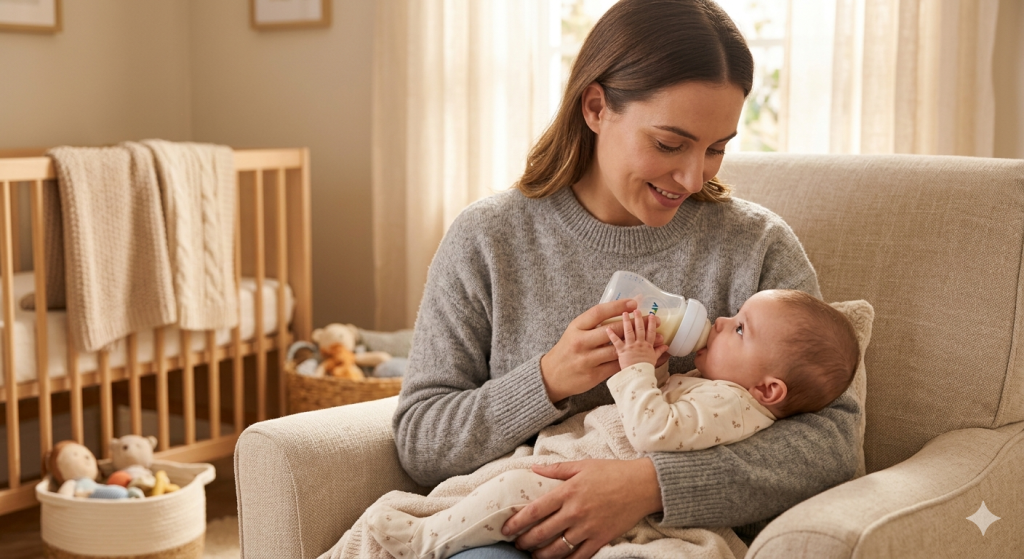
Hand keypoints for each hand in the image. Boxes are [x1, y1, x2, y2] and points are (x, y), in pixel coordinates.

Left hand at [502, 458, 662, 557]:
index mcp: (567, 491)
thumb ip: (556, 469)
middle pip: (542, 533)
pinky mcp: (601, 539)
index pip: (534, 511)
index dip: (517, 522)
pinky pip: (579, 557)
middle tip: (517, 544)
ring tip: (533, 556)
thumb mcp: (583, 465)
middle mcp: (575, 512)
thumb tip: (533, 468)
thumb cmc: (612, 472)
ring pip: (557, 549)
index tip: (506, 529)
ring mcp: (588, 528)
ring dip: (541, 555)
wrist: (643, 485)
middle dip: (525, 542)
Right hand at [540, 300, 663, 403]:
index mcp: (576, 327)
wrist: (551, 376)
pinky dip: (633, 360)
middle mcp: (581, 342)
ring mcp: (587, 359)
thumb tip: (620, 311)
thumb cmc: (567, 350)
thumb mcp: (575, 331)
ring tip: (656, 337)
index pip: (599, 312)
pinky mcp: (594, 374)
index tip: (634, 302)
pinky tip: (646, 356)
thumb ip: (593, 324)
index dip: (618, 306)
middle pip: (612, 330)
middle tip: (652, 319)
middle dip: (635, 324)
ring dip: (639, 344)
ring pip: (617, 349)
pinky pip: (617, 366)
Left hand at [606, 311, 668, 369]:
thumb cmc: (646, 369)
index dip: (651, 323)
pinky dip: (611, 335)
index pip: (651, 332)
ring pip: (629, 332)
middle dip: (638, 318)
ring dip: (626, 322)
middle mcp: (640, 344)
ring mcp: (630, 347)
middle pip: (640, 329)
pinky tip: (607, 328)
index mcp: (648, 346)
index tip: (651, 315)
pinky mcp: (622, 351)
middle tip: (636, 309)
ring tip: (624, 313)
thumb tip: (666, 346)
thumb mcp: (655, 359)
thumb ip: (660, 351)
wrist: (639, 376)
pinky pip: (616, 342)